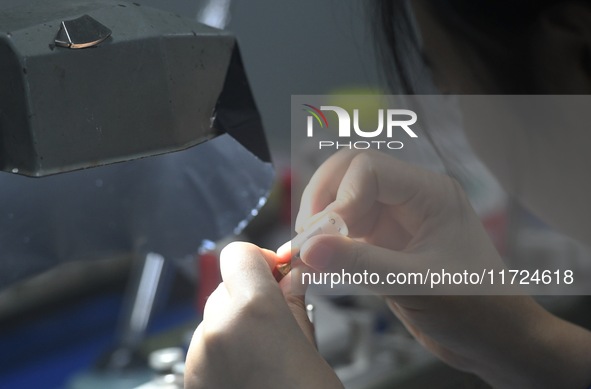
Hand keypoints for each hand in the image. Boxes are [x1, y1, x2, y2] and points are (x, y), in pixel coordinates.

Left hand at [184, 242, 342, 388]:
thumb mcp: (310, 348)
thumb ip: (295, 304)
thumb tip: (291, 277)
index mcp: (252, 312)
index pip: (238, 254)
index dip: (259, 258)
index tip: (276, 272)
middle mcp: (217, 329)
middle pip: (226, 285)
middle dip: (251, 292)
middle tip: (279, 313)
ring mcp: (199, 355)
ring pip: (215, 315)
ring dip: (237, 320)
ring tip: (265, 349)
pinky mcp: (192, 377)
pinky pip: (207, 343)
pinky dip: (225, 345)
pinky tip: (249, 369)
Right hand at [296, 150, 590, 387]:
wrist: (495, 338)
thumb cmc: (475, 308)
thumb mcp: (416, 285)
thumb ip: (360, 263)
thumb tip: (308, 249)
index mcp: (429, 193)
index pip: (368, 168)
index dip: (340, 197)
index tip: (323, 236)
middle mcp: (410, 197)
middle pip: (350, 172)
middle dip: (322, 199)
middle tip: (306, 237)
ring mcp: (396, 217)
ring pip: (343, 199)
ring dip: (320, 222)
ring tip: (307, 254)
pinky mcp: (384, 241)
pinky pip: (345, 229)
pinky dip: (326, 243)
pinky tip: (316, 263)